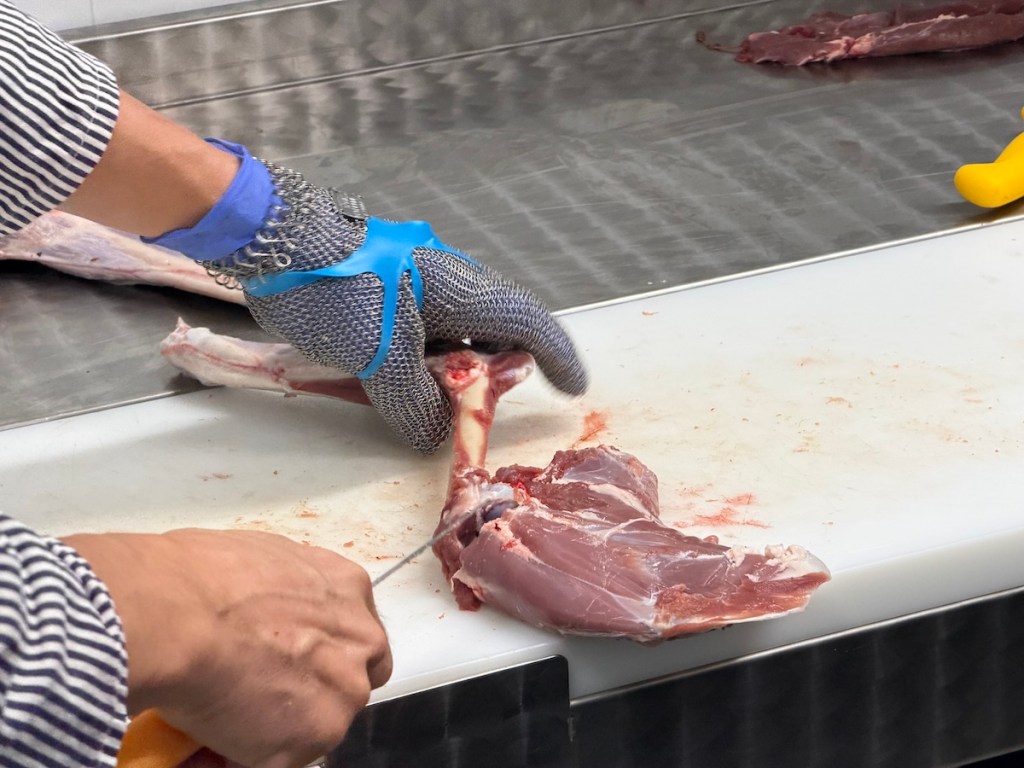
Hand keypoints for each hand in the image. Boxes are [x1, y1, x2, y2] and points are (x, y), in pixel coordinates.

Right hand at [66, 528, 391, 767]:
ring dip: (285, 724)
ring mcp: (342, 693)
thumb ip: (286, 591)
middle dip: (317, 689)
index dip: (323, 649)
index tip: (294, 658)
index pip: (353, 630)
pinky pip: (283, 755)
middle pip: (352, 677)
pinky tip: (218, 731)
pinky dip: (252, 752)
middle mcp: (361, 641)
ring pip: (322, 722)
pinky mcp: (314, 737)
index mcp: (349, 588)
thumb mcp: (262, 558)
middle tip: (267, 691)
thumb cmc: (199, 576)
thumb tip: (264, 608)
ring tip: (230, 713)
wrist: (178, 618)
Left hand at [162, 143, 587, 453]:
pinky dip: (416, 368)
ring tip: (431, 408)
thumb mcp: (378, 354)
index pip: (527, 324)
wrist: (273, 240)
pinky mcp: (384, 298)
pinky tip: (394, 391)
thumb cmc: (336, 288)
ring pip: (450, 341)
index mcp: (461, 290)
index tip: (572, 388)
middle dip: (491, 377)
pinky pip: (417, 339)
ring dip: (447, 377)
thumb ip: (411, 401)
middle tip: (478, 411)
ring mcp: (414, 291)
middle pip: (491, 336)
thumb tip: (432, 435)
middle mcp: (446, 287)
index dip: (555, 357)